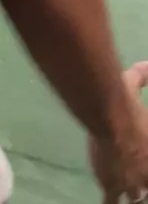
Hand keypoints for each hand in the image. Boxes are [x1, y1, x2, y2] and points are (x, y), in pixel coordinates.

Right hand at [89, 62, 147, 202]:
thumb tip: (145, 62)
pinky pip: (112, 202)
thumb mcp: (133, 83)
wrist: (108, 116)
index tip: (144, 166)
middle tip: (141, 184)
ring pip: (137, 200)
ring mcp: (131, 182)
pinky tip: (110, 201)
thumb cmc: (124, 101)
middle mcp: (147, 171)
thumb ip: (141, 75)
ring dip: (134, 197)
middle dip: (145, 186)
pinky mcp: (112, 185)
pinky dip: (112, 202)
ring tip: (132, 196)